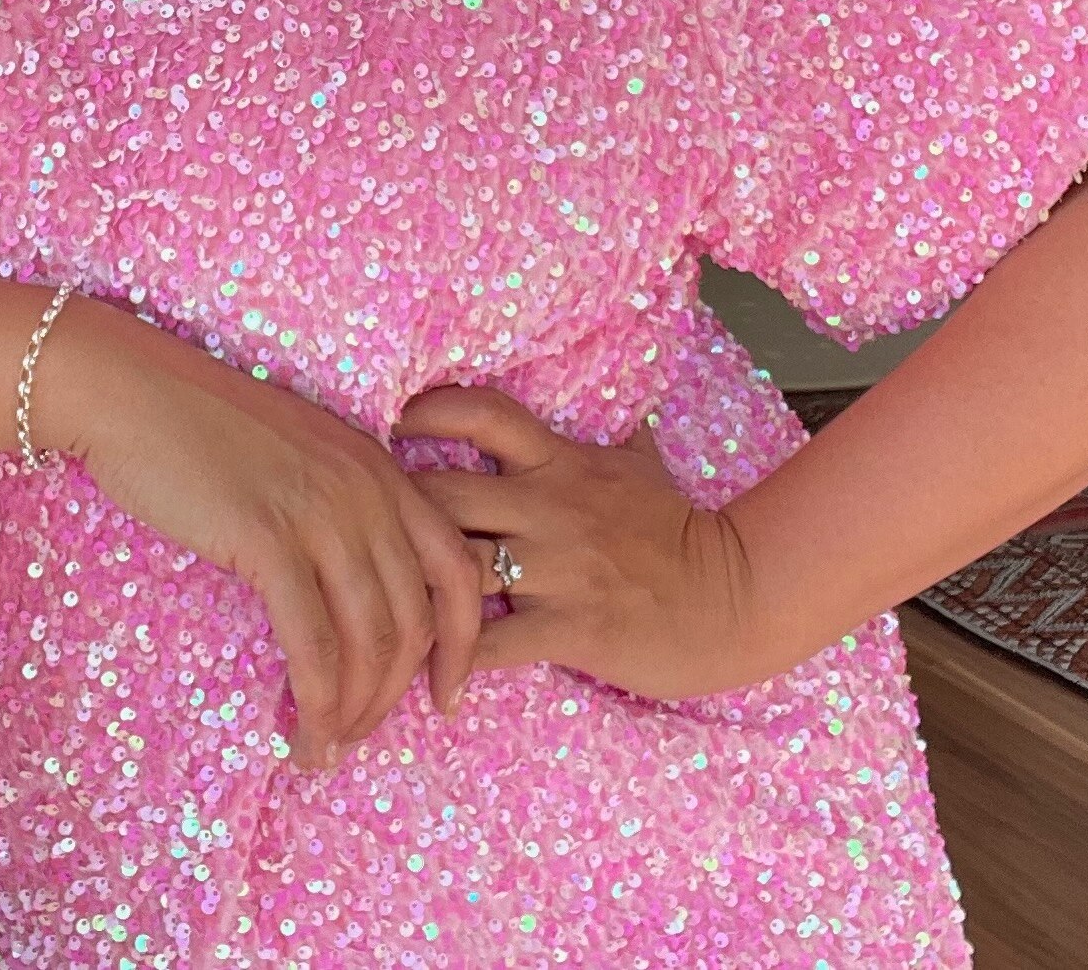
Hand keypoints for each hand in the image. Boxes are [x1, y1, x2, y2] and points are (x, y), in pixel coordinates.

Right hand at [35, 301, 486, 769]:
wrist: (131, 390)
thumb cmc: (201, 427)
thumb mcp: (299, 456)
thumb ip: (339, 508)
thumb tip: (349, 595)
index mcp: (382, 470)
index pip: (456, 568)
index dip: (464, 644)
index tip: (445, 697)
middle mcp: (368, 491)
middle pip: (415, 619)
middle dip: (394, 695)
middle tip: (360, 736)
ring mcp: (321, 514)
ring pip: (369, 640)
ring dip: (353, 711)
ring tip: (323, 749)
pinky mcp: (267, 540)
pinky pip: (311, 642)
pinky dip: (315, 700)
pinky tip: (300, 730)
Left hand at [395, 386, 766, 702]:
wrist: (735, 598)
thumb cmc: (683, 533)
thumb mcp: (645, 468)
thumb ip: (616, 437)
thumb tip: (621, 403)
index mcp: (562, 461)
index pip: (483, 414)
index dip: (427, 410)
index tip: (385, 422)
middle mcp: (550, 506)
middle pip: (440, 491)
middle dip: (390, 511)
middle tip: (353, 534)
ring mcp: (556, 567)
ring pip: (453, 564)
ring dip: (408, 588)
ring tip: (372, 610)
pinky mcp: (568, 626)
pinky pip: (490, 645)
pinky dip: (451, 664)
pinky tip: (428, 684)